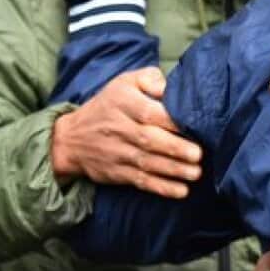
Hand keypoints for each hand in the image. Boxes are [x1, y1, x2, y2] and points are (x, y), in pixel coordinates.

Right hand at [50, 67, 201, 197]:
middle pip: (149, 139)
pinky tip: (181, 191)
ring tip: (195, 173)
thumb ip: (150, 79)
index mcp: (123, 103)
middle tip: (198, 154)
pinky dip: (161, 188)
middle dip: (175, 148)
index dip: (170, 120)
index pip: (148, 112)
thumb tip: (171, 87)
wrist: (71, 138)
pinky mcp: (117, 173)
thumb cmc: (108, 105)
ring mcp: (118, 153)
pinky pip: (141, 181)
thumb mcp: (124, 82)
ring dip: (173, 170)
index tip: (192, 125)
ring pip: (147, 163)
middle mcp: (120, 129)